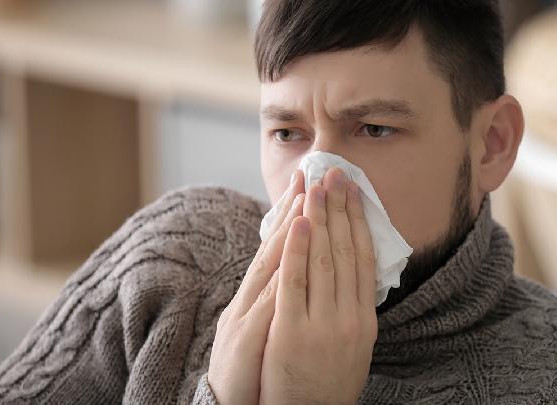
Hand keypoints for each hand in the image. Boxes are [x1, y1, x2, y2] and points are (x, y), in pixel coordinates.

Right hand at [207, 170, 304, 404]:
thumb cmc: (252, 365)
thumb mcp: (266, 325)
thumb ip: (280, 295)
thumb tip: (300, 267)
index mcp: (258, 295)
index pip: (280, 246)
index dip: (294, 213)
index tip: (308, 183)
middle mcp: (250, 298)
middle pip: (275, 247)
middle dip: (294, 208)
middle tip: (310, 174)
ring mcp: (247, 314)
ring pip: (272, 264)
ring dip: (289, 228)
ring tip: (304, 196)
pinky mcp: (247, 336)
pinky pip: (268, 299)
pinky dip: (280, 272)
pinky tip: (290, 246)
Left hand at [260, 167, 377, 404]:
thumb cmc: (328, 383)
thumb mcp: (353, 346)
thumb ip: (353, 310)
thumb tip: (356, 274)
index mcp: (365, 319)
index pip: (364, 258)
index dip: (359, 221)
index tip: (354, 191)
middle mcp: (349, 318)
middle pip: (345, 251)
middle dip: (340, 209)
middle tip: (336, 174)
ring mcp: (322, 325)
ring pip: (323, 261)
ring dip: (320, 220)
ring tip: (317, 186)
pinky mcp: (292, 333)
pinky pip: (295, 285)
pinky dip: (296, 252)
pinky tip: (296, 224)